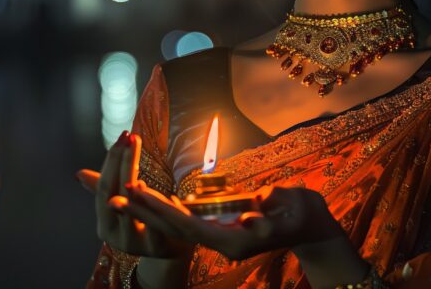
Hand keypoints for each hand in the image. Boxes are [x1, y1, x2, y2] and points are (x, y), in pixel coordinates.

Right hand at [75, 131, 193, 258]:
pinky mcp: (156, 249)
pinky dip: (154, 212)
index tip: (122, 136)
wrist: (170, 249)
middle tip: (131, 138)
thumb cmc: (144, 223)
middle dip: (124, 163)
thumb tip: (79, 174)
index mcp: (104, 222)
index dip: (112, 160)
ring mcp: (134, 243)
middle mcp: (114, 235)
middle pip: (117, 194)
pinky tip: (163, 197)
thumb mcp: (124, 206)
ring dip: (134, 190)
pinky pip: (155, 230)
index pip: (104, 186)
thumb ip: (105, 189)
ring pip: (133, 212)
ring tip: (136, 168)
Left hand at [119, 183, 345, 261]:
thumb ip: (265, 221)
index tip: (137, 193)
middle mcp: (220, 241)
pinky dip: (170, 207)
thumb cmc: (302, 214)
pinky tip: (154, 196)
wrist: (311, 223)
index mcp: (232, 241)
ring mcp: (220, 234)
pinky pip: (190, 217)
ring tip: (127, 188)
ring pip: (179, 221)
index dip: (160, 209)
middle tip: (119, 190)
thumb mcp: (288, 214)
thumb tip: (246, 218)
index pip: (187, 225)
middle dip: (147, 208)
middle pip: (176, 225)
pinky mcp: (221, 225)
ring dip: (153, 207)